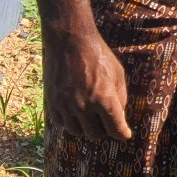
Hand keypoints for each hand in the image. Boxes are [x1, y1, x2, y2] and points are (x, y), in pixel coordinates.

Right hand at [44, 24, 131, 140]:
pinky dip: (70, 123)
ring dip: (86, 129)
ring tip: (91, 120)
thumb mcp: (118, 74)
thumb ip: (120, 97)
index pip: (115, 129)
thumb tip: (119, 116)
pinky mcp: (52, 103)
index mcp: (104, 100)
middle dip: (104, 132)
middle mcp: (84, 106)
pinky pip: (62, 124)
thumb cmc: (99, 56)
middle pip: (95, 134)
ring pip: (77, 132)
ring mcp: (66, 106)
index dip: (121, 134)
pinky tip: (76, 114)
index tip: (124, 135)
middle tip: (107, 125)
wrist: (70, 42)